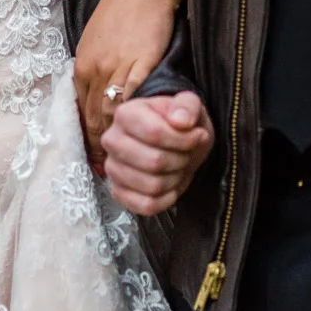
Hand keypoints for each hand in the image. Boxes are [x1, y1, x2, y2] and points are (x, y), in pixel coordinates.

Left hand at [74, 0, 185, 160]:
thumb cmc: (125, 8)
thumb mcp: (99, 40)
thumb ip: (97, 68)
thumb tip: (97, 94)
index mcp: (82, 63)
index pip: (80, 111)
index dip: (87, 138)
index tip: (95, 159)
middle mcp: (93, 68)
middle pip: (92, 118)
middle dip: (99, 146)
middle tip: (109, 170)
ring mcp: (115, 67)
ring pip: (110, 114)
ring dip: (116, 139)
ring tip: (125, 161)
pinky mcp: (139, 64)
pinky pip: (132, 100)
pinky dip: (134, 121)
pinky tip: (141, 135)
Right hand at [101, 92, 213, 216]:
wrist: (173, 139)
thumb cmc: (178, 122)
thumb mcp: (188, 104)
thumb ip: (187, 105)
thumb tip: (181, 120)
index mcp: (125, 114)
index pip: (155, 133)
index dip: (184, 140)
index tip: (198, 136)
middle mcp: (112, 141)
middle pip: (154, 162)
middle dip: (181, 160)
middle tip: (187, 153)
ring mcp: (112, 168)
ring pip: (152, 186)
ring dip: (175, 178)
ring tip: (178, 166)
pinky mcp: (118, 191)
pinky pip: (146, 205)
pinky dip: (166, 199)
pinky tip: (171, 186)